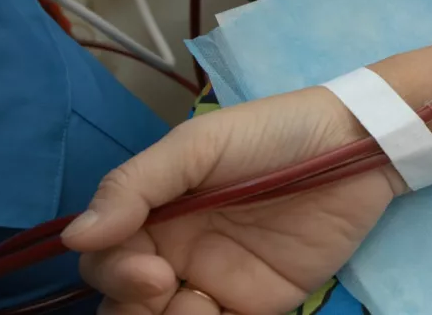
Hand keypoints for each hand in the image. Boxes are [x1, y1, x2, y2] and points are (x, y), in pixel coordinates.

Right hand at [60, 87, 401, 313]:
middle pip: (126, 300)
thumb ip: (137, 185)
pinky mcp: (260, 304)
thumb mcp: (199, 145)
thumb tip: (75, 236)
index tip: (148, 269)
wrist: (356, 147)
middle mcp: (180, 251)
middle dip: (131, 306)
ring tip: (199, 305)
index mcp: (158, 212)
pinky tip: (218, 313)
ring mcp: (219, 281)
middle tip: (165, 287)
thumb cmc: (274, 134)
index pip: (107, 256)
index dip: (113, 271)